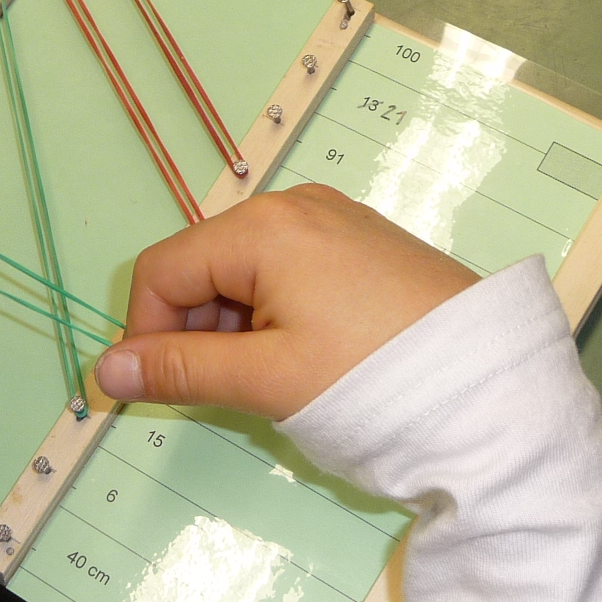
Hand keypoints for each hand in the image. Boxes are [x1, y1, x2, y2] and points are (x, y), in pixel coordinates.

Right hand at [93, 185, 477, 420]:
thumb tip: (104, 370)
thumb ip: (181, 371)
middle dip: (195, 331)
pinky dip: (278, 317)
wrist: (497, 391)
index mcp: (262, 227)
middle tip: (231, 394)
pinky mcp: (367, 247)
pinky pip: (291, 272)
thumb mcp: (267, 381)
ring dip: (237, 329)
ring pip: (247, 272)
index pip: (161, 270)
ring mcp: (336, 222)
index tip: (161, 392)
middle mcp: (296, 207)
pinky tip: (311, 362)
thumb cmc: (375, 382)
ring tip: (279, 384)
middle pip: (203, 264)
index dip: (145, 334)